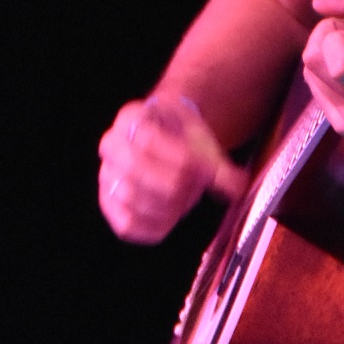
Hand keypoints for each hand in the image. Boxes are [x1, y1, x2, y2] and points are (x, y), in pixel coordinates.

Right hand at [97, 93, 245, 242]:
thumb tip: (237, 187)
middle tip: (197, 189)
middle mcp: (111, 145)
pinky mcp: (109, 204)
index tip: (208, 172)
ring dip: (167, 206)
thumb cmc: (183, 140)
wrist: (166, 144)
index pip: (147, 140)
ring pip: (131, 199)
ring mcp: (106, 176)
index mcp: (131, 117)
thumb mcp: (202, 142)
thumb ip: (219, 166)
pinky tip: (172, 218)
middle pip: (135, 171)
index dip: (180, 160)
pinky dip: (153, 226)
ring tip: (185, 200)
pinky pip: (126, 225)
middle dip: (173, 185)